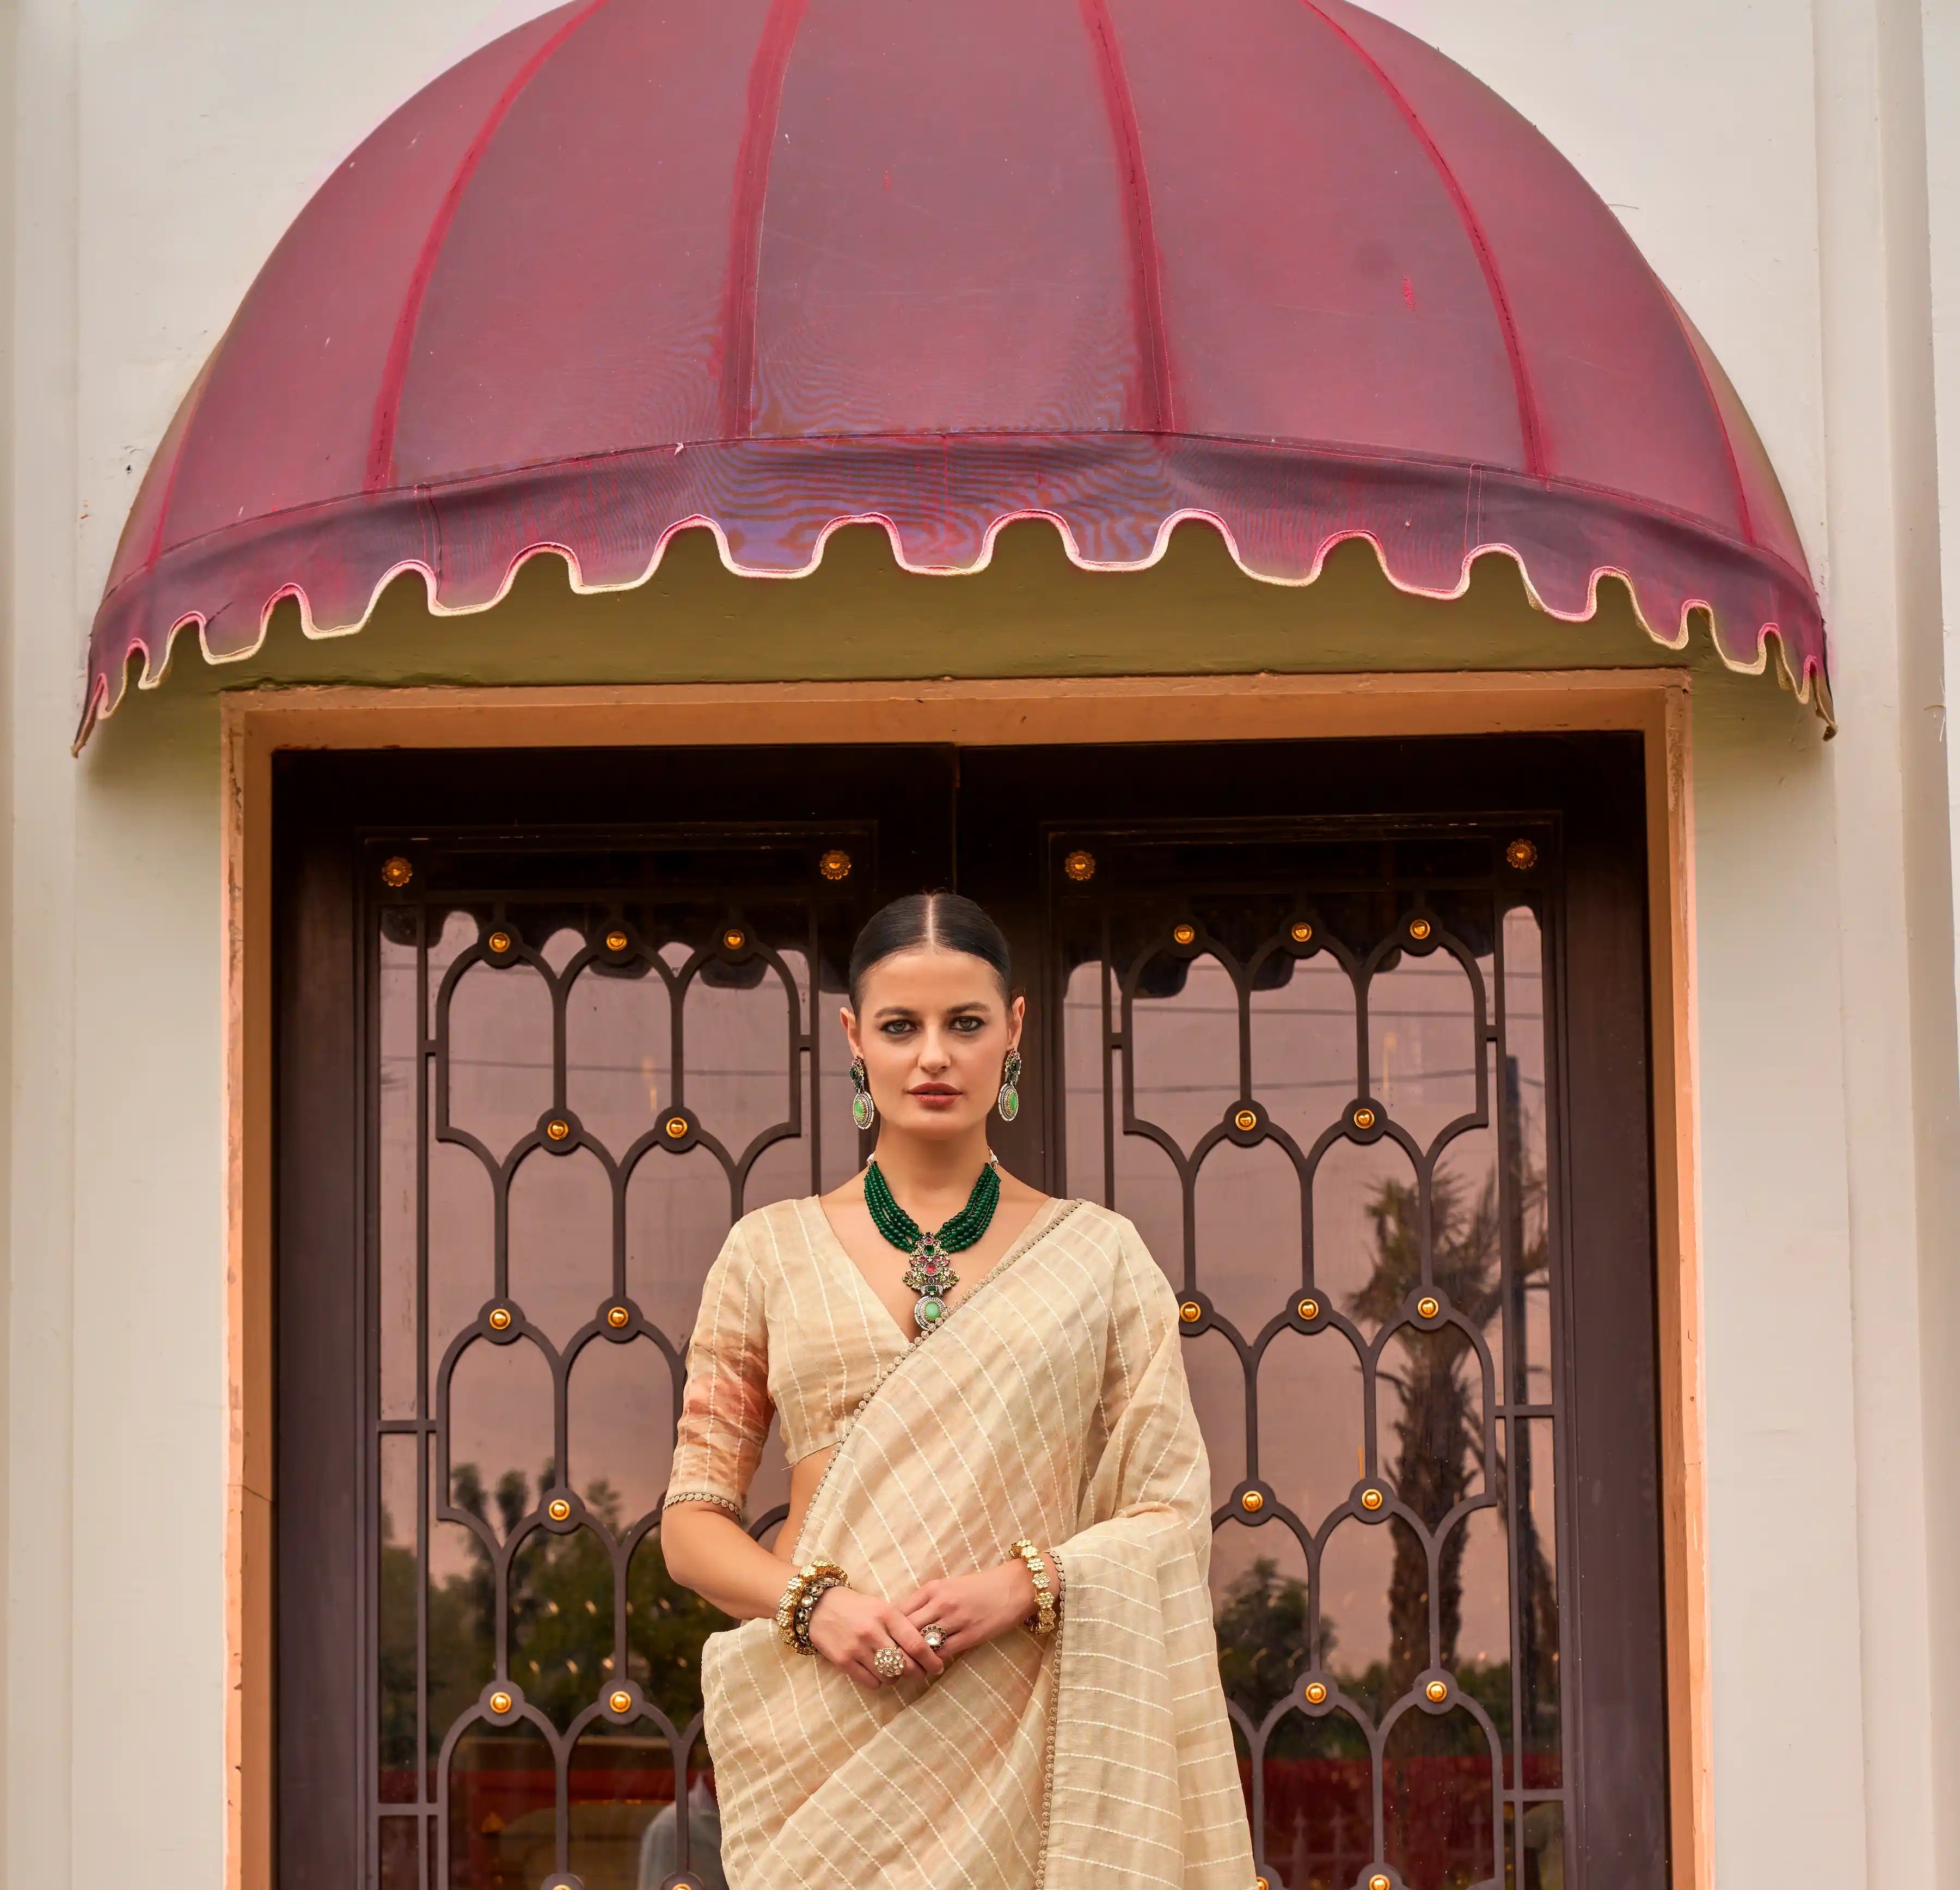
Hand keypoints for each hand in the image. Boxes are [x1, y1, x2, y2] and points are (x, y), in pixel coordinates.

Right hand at [804, 1583, 945, 1689]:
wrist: (820, 1605)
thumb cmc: (858, 1607)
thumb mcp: (882, 1608)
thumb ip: (901, 1626)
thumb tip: (926, 1649)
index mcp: (887, 1614)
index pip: (915, 1643)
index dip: (930, 1659)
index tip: (937, 1666)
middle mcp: (873, 1631)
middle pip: (905, 1664)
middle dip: (918, 1673)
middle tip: (921, 1674)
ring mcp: (857, 1647)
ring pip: (889, 1676)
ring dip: (897, 1678)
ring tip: (896, 1671)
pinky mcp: (843, 1661)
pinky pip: (871, 1682)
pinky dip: (879, 1682)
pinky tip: (879, 1673)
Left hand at [895, 1561, 1037, 1657]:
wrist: (1013, 1588)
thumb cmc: (979, 1587)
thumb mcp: (948, 1586)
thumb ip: (926, 1601)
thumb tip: (902, 1621)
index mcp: (933, 1588)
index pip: (899, 1611)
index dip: (888, 1629)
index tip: (883, 1641)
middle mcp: (941, 1602)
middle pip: (906, 1629)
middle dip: (895, 1646)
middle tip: (888, 1661)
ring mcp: (956, 1619)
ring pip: (923, 1643)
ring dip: (912, 1658)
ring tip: (904, 1669)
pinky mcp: (971, 1635)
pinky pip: (943, 1653)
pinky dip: (933, 1662)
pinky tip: (928, 1668)